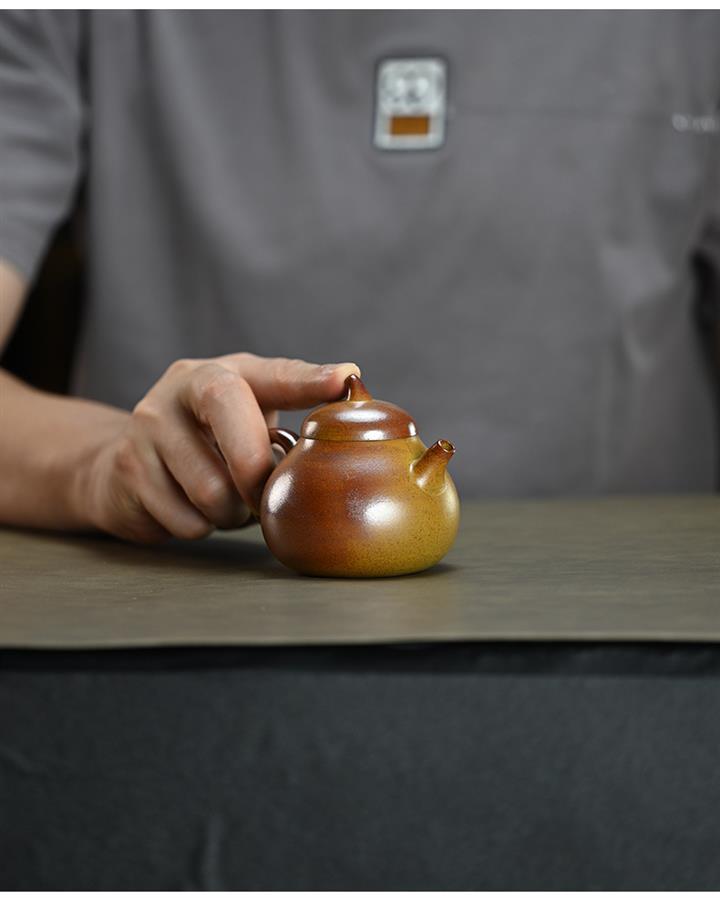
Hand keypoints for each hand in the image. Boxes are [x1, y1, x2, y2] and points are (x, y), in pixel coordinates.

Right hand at [81, 354, 359, 542]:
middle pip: (233, 427)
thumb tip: (352, 399)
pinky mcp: (129, 470)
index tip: (344, 379)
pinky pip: (185, 521)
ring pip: (211, 492)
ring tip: (228, 503)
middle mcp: (180, 389)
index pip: (272, 374)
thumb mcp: (243, 414)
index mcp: (221, 374)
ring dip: (231, 514)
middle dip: (258, 474)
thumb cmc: (206, 440)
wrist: (125, 466)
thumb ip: (289, 411)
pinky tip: (194, 511)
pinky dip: (201, 527)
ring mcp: (148, 427)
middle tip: (266, 497)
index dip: (308, 380)